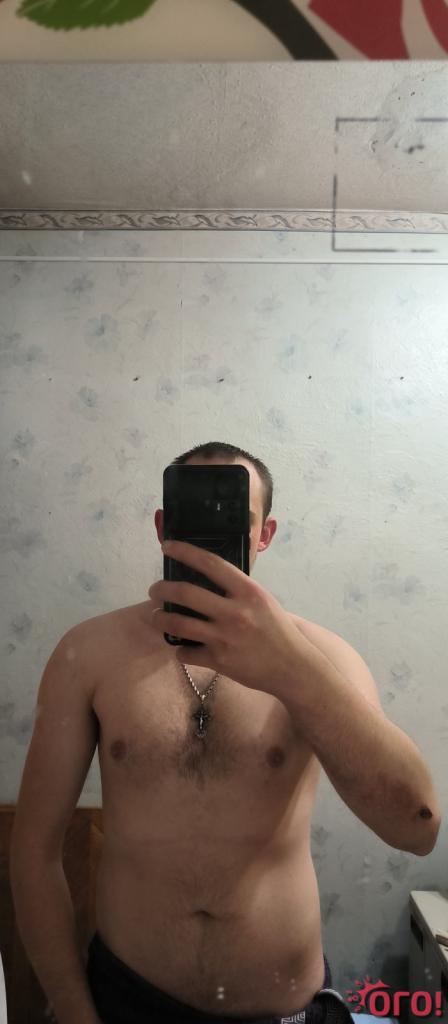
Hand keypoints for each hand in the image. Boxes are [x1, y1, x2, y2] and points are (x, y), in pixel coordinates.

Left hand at [148, 540, 309, 695]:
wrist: (293, 667)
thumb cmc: (277, 630)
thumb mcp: (262, 600)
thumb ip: (237, 589)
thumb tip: (208, 577)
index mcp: (248, 591)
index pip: (210, 563)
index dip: (184, 551)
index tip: (167, 546)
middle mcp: (234, 612)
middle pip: (185, 593)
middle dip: (162, 589)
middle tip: (155, 589)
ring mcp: (224, 637)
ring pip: (178, 624)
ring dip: (159, 619)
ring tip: (155, 616)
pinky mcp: (219, 660)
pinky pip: (186, 653)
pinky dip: (180, 650)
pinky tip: (181, 647)